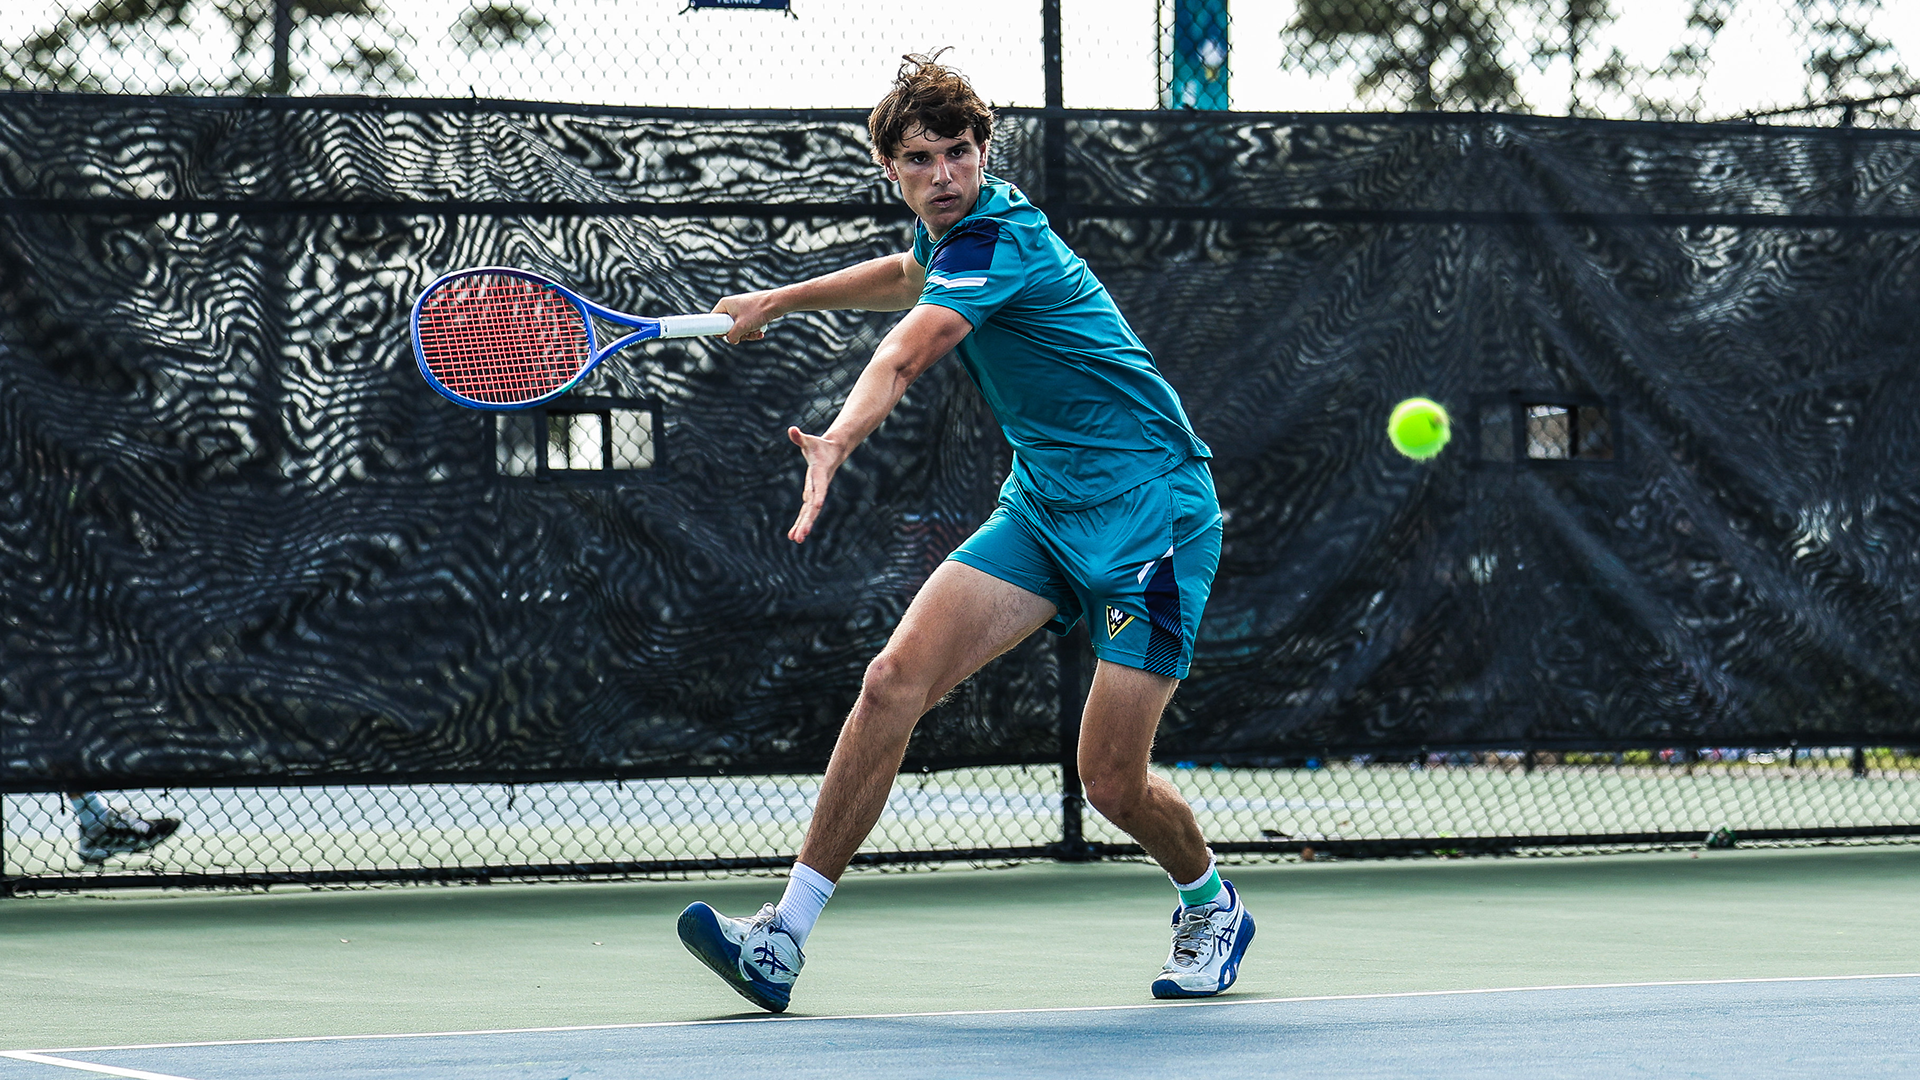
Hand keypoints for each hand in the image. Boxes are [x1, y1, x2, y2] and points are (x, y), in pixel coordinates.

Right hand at [712, 289, 783, 343]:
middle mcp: (731, 306)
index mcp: (725, 304)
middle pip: (727, 327)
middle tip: (744, 334)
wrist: (776, 304)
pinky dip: (753, 331)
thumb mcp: (741, 327)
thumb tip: (731, 340)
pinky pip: (747, 326)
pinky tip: (760, 332)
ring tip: (755, 332)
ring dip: (747, 334)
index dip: (718, 330)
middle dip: (738, 334)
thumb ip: (732, 336)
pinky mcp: (751, 313)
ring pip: (739, 328)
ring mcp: (742, 309)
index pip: (713, 320)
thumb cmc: (757, 311)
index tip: (726, 335)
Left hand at [787, 426, 847, 542]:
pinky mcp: (812, 496)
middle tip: (800, 536)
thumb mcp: (809, 441)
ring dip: (803, 526)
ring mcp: (816, 493)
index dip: (818, 495)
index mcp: (819, 474)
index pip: (819, 486)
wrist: (834, 452)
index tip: (817, 506)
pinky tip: (794, 535)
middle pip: (813, 506)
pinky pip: (806, 512)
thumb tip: (792, 429)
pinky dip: (801, 522)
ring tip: (795, 539)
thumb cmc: (819, 445)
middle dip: (807, 520)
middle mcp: (819, 487)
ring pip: (810, 512)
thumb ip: (800, 437)